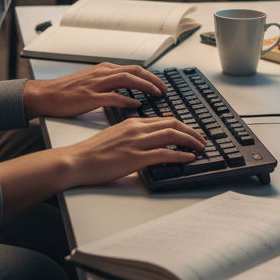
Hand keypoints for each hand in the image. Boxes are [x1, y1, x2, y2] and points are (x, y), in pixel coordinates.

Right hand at [23, 63, 166, 118]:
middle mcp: (102, 73)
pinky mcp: (90, 97)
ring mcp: (96, 84)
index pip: (132, 68)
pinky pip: (113, 97)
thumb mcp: (91, 81)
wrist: (46, 95)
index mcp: (103, 69)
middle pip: (134, 71)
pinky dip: (127, 100)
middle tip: (164, 89)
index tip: (160, 84)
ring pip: (127, 80)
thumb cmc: (66, 91)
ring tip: (156, 95)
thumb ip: (108, 83)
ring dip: (145, 86)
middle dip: (152, 79)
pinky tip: (136, 106)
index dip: (149, 75)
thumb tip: (126, 91)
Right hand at [63, 117, 206, 188]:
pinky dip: (179, 155)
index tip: (191, 132)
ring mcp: (136, 143)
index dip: (182, 125)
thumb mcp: (116, 135)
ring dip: (190, 140)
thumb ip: (133, 133)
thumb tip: (151, 138)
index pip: (164, 119)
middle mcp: (136, 128)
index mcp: (132, 122)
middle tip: (202, 139)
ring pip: (171, 135)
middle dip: (191, 131)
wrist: (77, 160)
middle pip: (172, 123)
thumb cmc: (93, 151)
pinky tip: (188, 157)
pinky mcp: (134, 158)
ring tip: (201, 147)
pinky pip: (163, 154)